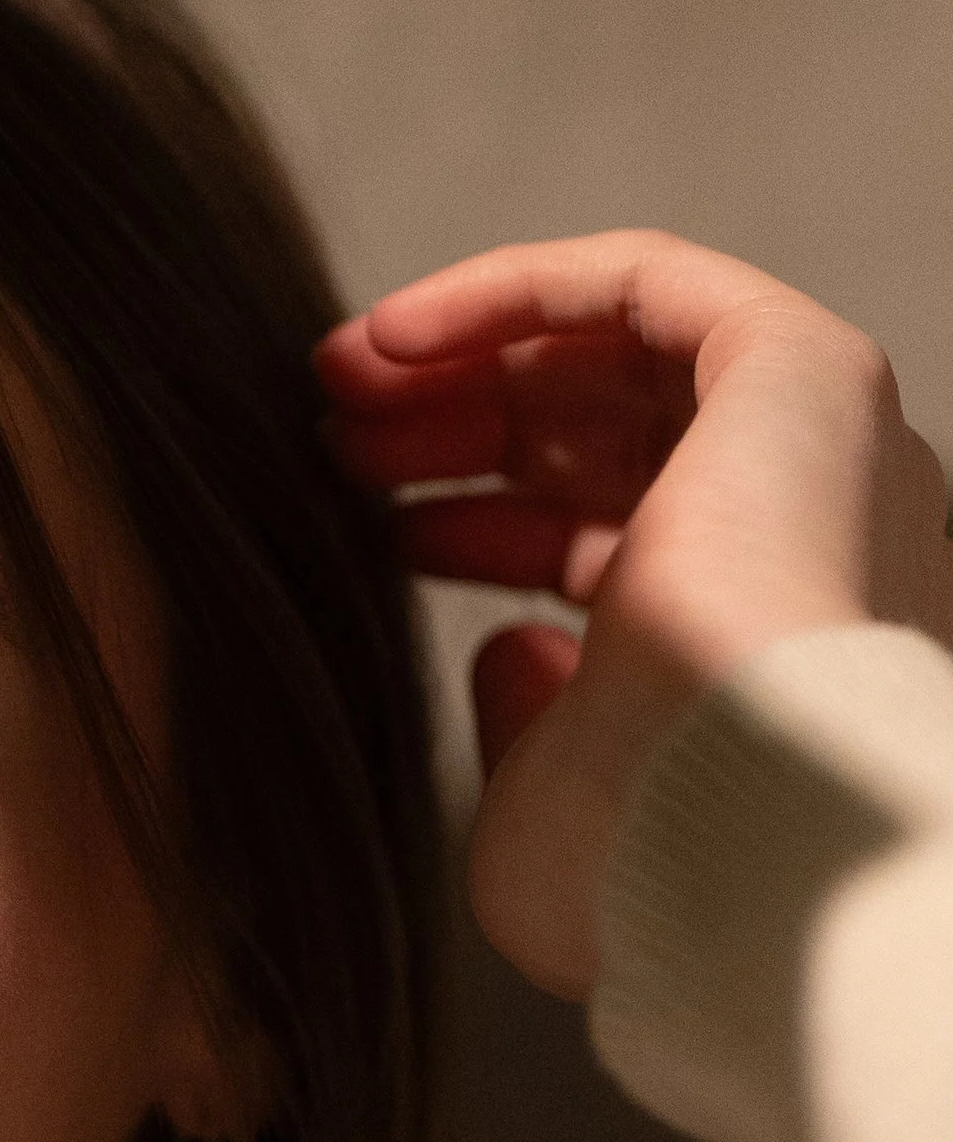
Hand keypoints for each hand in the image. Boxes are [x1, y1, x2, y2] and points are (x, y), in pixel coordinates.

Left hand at [318, 232, 952, 997]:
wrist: (743, 828)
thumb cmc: (648, 860)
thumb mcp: (543, 811)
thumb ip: (525, 724)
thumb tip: (504, 650)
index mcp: (749, 644)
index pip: (607, 547)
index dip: (475, 526)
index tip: (366, 525)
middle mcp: (798, 536)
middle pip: (602, 439)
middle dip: (453, 430)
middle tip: (330, 440)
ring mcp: (810, 449)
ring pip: (613, 352)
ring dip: (463, 358)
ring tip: (334, 381)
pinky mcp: (799, 371)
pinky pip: (640, 281)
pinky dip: (513, 290)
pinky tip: (394, 334)